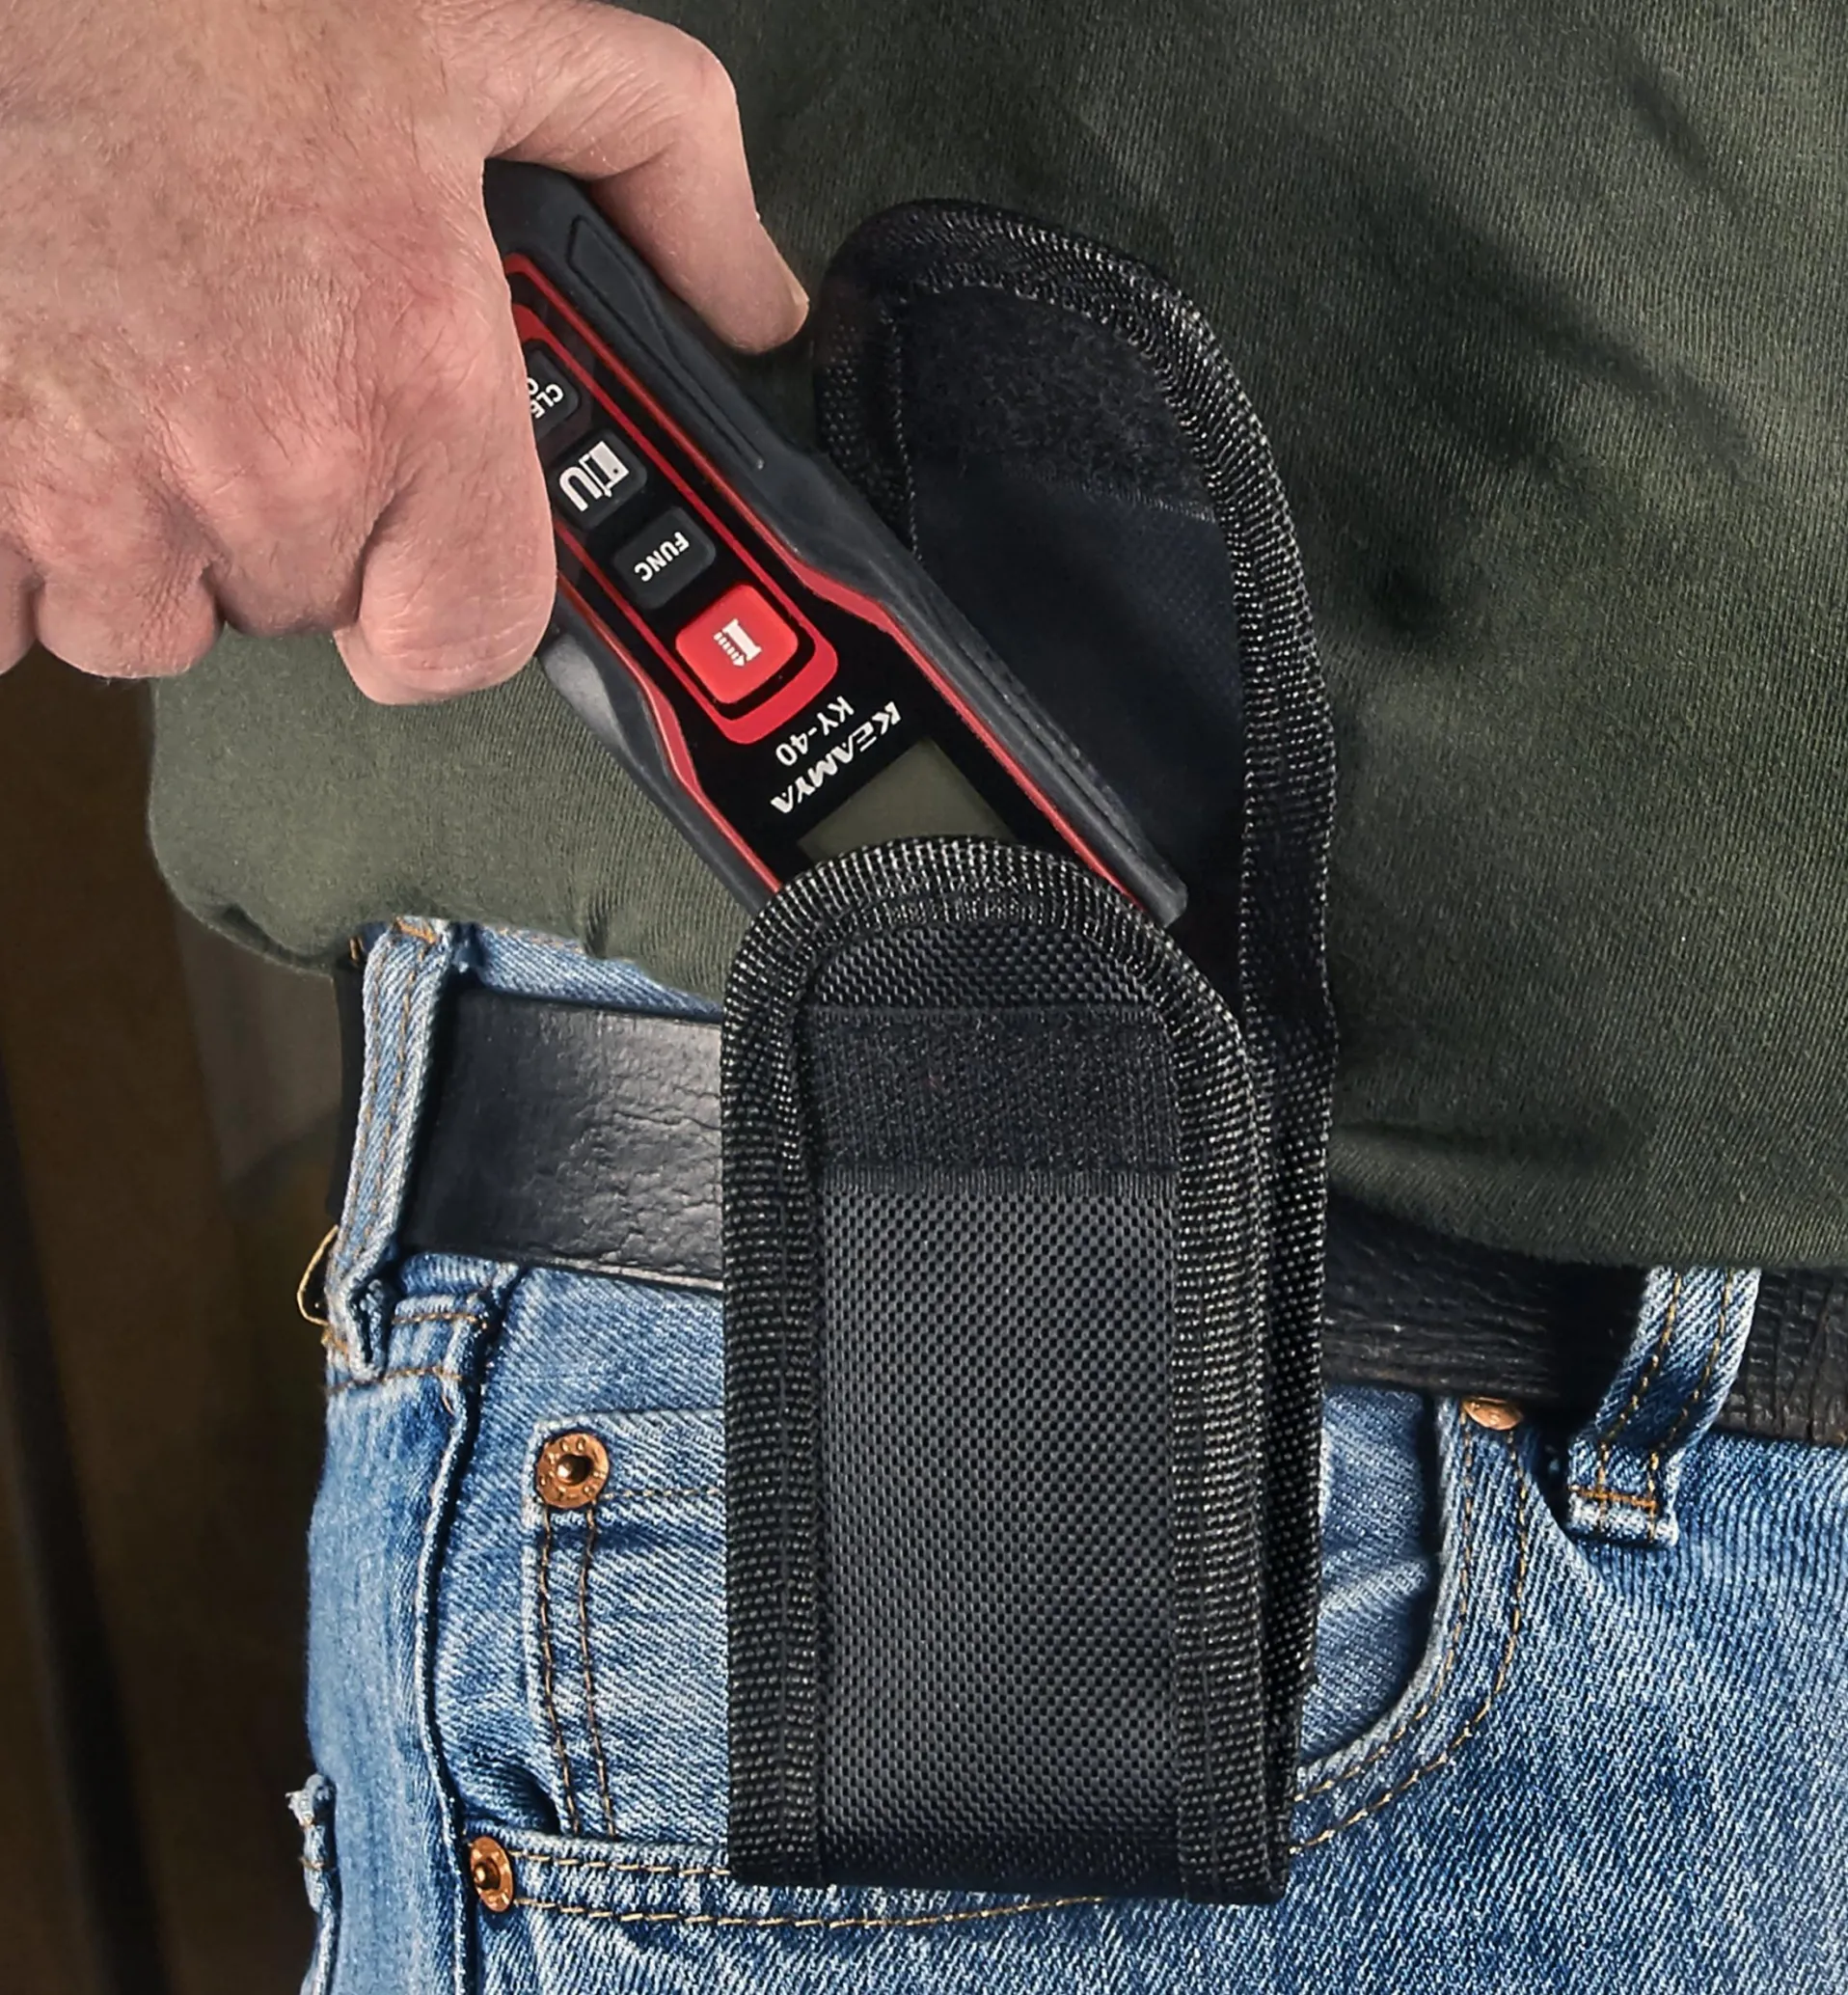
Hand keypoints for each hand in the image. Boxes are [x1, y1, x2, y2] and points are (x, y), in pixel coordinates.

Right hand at [0, 0, 804, 700]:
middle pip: (296, 608)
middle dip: (275, 522)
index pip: (468, 640)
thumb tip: (755, 300)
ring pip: (143, 622)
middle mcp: (262, 463)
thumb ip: (655, 164)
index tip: (406, 560)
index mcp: (408, 376)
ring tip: (122, 373)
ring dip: (138, 535)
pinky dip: (12, 539)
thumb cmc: (198, 3)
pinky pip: (5, 615)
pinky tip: (33, 412)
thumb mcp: (475, 34)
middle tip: (233, 371)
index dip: (437, 605)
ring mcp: (94, 498)